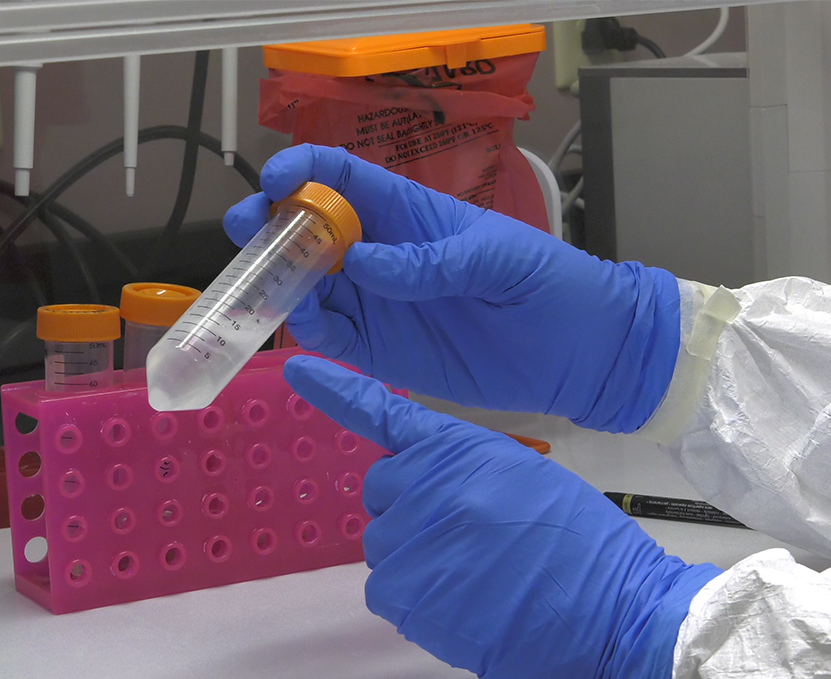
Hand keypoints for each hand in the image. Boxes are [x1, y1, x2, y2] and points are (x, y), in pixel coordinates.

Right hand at [226, 144, 679, 432]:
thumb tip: (363, 262)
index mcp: (409, 214)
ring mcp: (377, 304)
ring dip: (281, 281)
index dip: (303, 172)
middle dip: (269, 225)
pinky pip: (330, 335)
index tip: (277, 182)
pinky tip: (308, 323)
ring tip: (275, 287)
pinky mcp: (381, 351)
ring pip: (307, 284)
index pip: (342, 178)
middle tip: (249, 235)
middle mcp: (381, 254)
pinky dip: (308, 328)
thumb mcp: (499, 259)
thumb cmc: (550, 287)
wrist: (581, 354)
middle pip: (307, 231)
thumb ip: (432, 262)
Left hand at [283, 355, 722, 678]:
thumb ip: (465, 467)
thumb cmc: (583, 545)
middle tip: (464, 536)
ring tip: (475, 575)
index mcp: (460, 448)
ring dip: (415, 557)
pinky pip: (385, 589)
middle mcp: (426, 486)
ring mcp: (411, 540)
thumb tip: (425, 483)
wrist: (611, 613)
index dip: (337, 390)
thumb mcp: (526, 475)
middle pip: (382, 489)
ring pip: (383, 543)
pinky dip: (416, 598)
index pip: (385, 413)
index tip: (298, 367)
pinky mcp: (404, 594)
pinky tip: (463, 603)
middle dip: (409, 508)